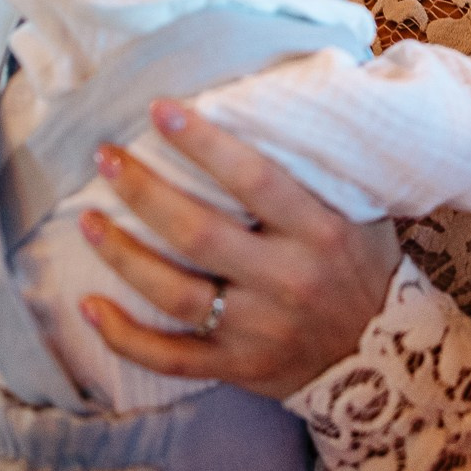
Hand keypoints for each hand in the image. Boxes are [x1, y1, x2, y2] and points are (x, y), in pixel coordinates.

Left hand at [79, 100, 401, 400]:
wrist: (384, 359)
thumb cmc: (362, 266)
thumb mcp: (360, 212)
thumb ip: (319, 172)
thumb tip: (274, 104)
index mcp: (319, 232)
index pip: (255, 179)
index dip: (205, 144)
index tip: (161, 110)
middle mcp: (287, 280)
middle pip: (199, 233)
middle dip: (145, 193)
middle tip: (106, 157)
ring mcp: (259, 329)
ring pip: (176, 293)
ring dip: (124, 256)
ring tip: (87, 221)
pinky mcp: (238, 366)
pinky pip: (171, 357)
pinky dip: (125, 336)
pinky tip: (89, 306)